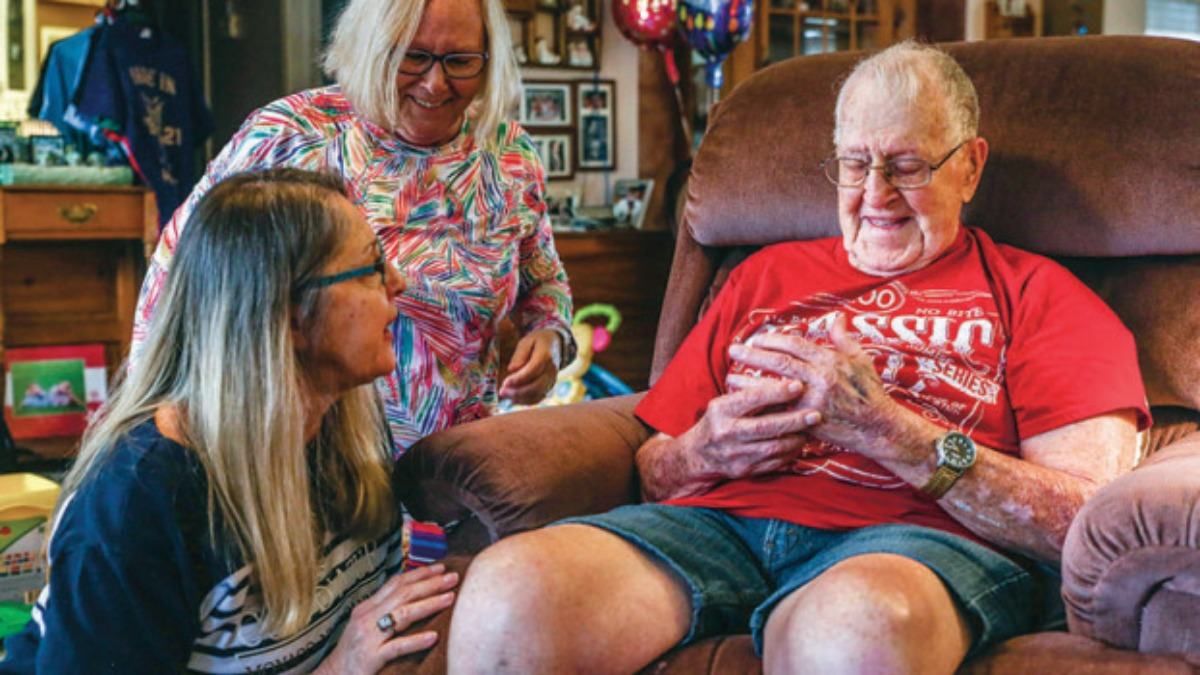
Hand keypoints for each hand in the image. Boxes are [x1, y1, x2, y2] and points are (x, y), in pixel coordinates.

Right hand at [315, 563, 458, 673]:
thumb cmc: (354, 653)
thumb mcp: (368, 626)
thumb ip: (386, 611)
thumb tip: (415, 596)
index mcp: (367, 608)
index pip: (396, 584)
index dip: (419, 574)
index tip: (441, 567)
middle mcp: (366, 618)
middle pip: (403, 594)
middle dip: (430, 584)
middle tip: (453, 577)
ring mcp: (368, 637)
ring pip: (403, 615)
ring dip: (429, 604)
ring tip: (450, 598)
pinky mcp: (371, 657)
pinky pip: (397, 647)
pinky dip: (417, 641)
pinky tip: (434, 636)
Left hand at [499, 329, 561, 403]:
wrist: (555, 345)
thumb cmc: (537, 342)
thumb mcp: (526, 341)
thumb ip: (519, 355)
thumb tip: (512, 370)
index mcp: (546, 355)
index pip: (533, 370)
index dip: (519, 379)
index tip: (505, 383)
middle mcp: (552, 370)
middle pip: (537, 386)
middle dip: (518, 392)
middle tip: (502, 392)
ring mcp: (553, 380)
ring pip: (538, 395)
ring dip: (521, 398)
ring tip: (505, 395)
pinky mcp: (551, 387)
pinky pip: (540, 398)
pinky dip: (526, 401)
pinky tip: (514, 399)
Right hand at [682, 378, 822, 483]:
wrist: (699, 455)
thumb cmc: (719, 421)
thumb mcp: (726, 403)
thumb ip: (750, 395)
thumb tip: (784, 381)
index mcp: (721, 410)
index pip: (752, 399)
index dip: (776, 392)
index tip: (798, 385)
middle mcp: (727, 433)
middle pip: (766, 426)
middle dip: (794, 420)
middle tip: (815, 413)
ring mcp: (736, 454)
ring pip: (773, 447)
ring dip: (796, 438)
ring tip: (810, 429)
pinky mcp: (745, 470)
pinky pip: (773, 462)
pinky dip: (790, 453)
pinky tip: (800, 443)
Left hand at [728, 313, 906, 460]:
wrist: (877, 428)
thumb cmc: (870, 392)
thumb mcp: (861, 360)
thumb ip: (844, 339)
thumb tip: (837, 318)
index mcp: (830, 361)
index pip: (794, 344)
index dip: (773, 339)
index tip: (757, 338)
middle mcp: (819, 379)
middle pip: (779, 362)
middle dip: (753, 354)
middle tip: (733, 349)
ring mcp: (812, 401)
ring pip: (774, 387)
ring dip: (750, 381)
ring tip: (730, 377)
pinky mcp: (808, 421)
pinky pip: (780, 411)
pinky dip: (762, 406)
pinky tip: (747, 404)